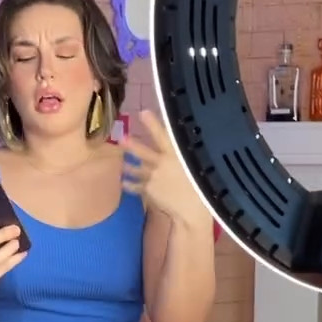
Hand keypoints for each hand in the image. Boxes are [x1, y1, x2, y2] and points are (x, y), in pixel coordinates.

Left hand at [119, 110, 209, 224]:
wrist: (193, 209)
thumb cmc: (201, 187)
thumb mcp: (196, 166)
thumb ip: (185, 156)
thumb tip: (182, 146)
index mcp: (176, 155)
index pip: (163, 135)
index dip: (153, 123)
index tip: (143, 112)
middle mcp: (162, 163)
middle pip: (144, 152)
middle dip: (132, 145)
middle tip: (121, 138)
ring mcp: (154, 177)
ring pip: (136, 169)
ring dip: (127, 165)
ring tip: (121, 162)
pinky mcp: (149, 191)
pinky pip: (135, 186)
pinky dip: (129, 184)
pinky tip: (123, 182)